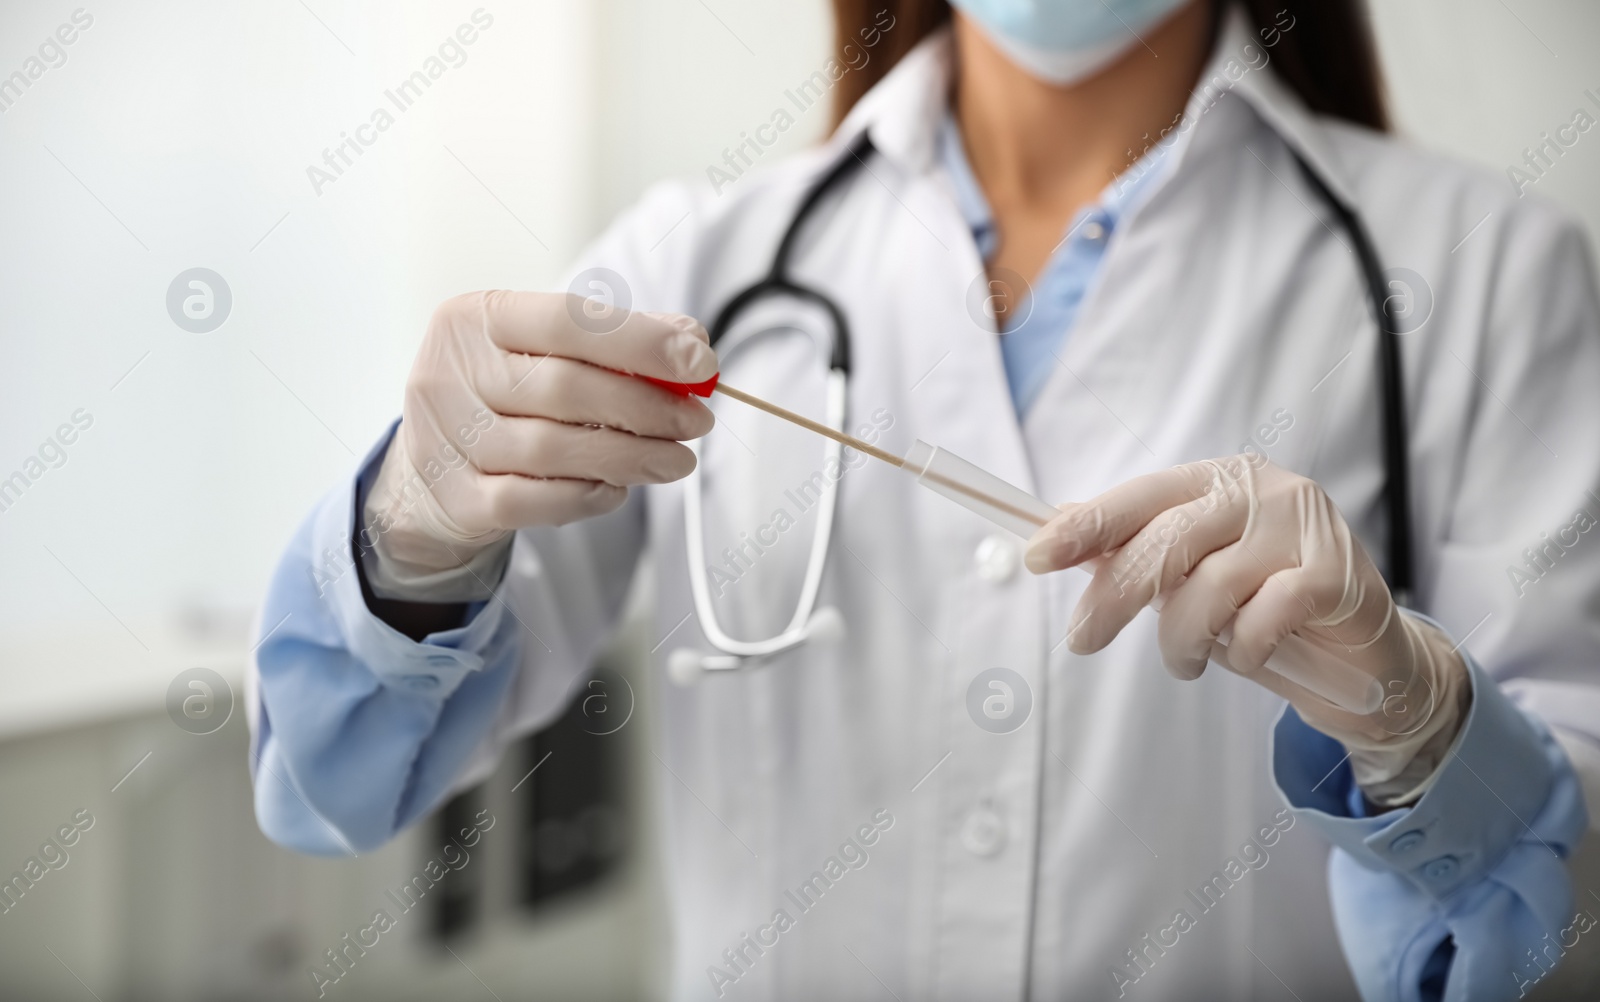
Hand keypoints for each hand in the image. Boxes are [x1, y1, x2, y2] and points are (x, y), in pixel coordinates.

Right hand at [366, 291, 716, 578]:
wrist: (429, 472)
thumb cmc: (503, 398)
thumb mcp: (545, 352)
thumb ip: (615, 342)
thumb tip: (692, 341)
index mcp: (475, 318)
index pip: (568, 319)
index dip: (641, 341)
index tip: (700, 362)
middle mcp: (450, 372)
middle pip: (566, 387)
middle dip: (647, 406)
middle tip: (697, 421)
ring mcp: (447, 438)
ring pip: (554, 449)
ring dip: (631, 456)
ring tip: (676, 460)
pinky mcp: (455, 498)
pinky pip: (534, 501)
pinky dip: (587, 495)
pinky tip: (617, 488)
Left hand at [1024, 456, 1468, 803]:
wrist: (1362, 652)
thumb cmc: (1264, 606)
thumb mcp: (1193, 575)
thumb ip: (1138, 551)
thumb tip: (1056, 530)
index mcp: (1220, 480)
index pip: (1140, 497)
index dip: (1086, 526)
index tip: (1036, 556)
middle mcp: (1262, 491)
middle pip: (1166, 541)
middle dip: (1114, 596)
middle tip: (1082, 639)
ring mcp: (1302, 528)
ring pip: (1208, 587)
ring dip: (1180, 640)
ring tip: (1183, 663)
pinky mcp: (1334, 574)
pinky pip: (1260, 619)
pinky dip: (1241, 649)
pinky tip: (1245, 655)